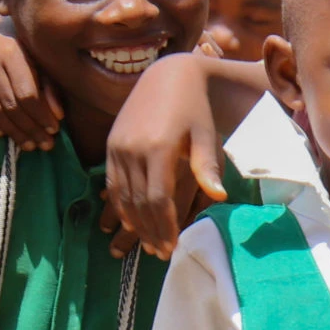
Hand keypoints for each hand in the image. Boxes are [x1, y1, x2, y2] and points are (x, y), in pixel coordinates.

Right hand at [0, 24, 62, 153]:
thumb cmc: (25, 47)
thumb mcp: (42, 60)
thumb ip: (50, 86)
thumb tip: (57, 117)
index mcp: (12, 52)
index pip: (27, 94)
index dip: (41, 116)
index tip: (54, 131)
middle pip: (10, 105)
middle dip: (30, 129)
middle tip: (44, 144)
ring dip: (12, 131)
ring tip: (28, 144)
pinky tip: (2, 134)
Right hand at [102, 56, 229, 259]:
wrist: (169, 76)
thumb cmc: (196, 109)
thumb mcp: (206, 135)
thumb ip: (208, 166)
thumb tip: (219, 197)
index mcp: (158, 147)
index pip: (159, 199)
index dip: (165, 226)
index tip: (172, 246)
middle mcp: (132, 148)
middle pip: (139, 202)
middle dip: (150, 230)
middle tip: (160, 253)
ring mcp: (118, 147)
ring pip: (122, 196)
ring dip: (134, 223)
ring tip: (147, 243)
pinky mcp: (110, 145)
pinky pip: (111, 183)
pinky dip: (120, 205)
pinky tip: (130, 221)